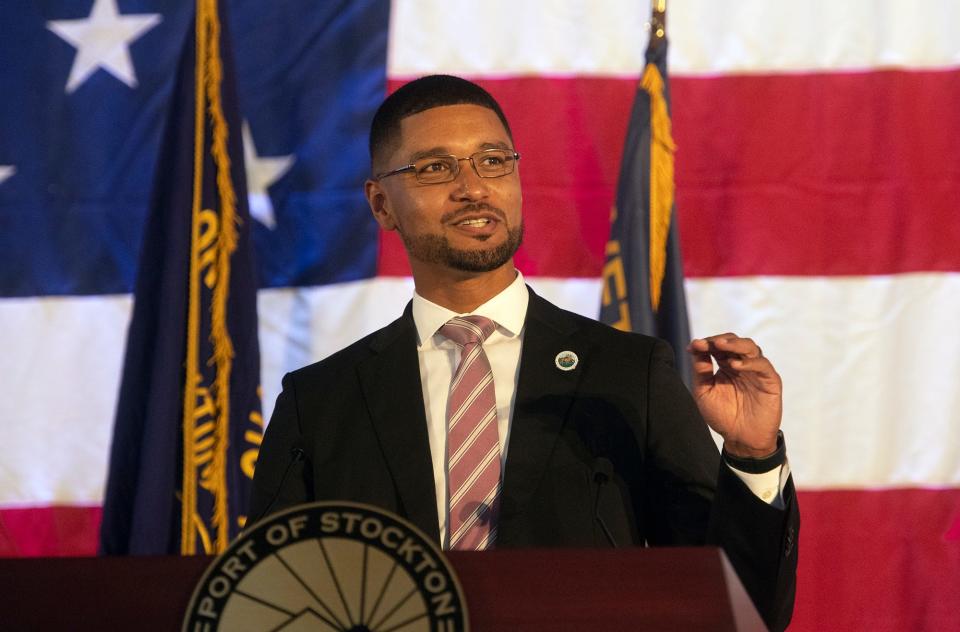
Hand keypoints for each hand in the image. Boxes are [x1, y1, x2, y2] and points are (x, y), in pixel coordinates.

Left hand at [687, 334, 781, 457]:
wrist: (740, 438)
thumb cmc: (722, 416)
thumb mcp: (704, 392)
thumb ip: (701, 371)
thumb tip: (696, 348)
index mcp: (726, 365)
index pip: (718, 346)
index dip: (707, 343)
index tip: (694, 346)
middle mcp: (742, 365)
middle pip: (735, 342)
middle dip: (721, 340)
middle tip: (710, 342)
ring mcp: (757, 371)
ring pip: (750, 348)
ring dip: (735, 344)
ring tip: (721, 345)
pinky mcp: (770, 380)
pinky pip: (762, 365)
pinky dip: (749, 362)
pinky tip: (735, 366)